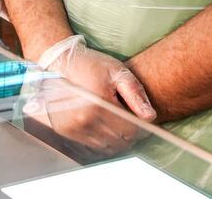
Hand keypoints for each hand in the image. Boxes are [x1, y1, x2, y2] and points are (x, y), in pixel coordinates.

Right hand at [21, 36, 155, 159]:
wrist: (61, 63)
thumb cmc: (92, 65)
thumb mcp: (117, 71)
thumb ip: (135, 93)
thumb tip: (150, 116)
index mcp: (99, 104)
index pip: (129, 131)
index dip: (141, 129)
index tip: (145, 122)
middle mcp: (84, 120)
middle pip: (118, 141)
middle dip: (131, 135)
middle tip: (134, 123)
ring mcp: (73, 128)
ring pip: (106, 148)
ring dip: (117, 141)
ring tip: (121, 125)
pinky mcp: (65, 132)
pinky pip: (91, 147)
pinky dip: (103, 142)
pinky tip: (106, 129)